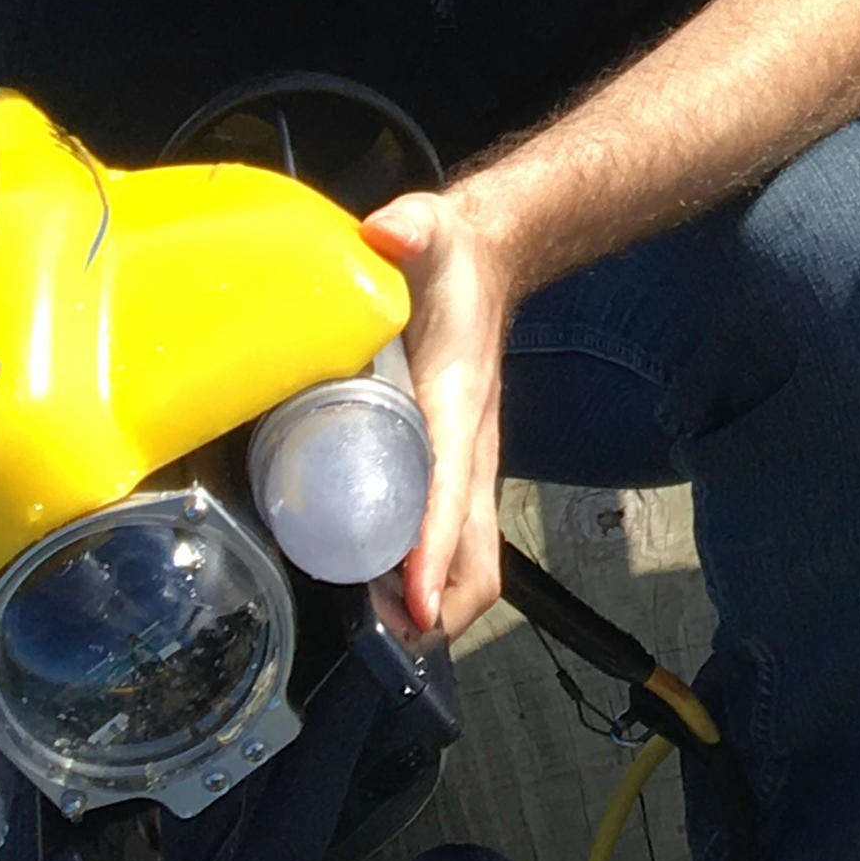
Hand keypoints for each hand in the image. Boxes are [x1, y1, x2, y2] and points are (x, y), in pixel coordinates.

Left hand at [360, 186, 517, 642]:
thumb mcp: (429, 232)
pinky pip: (450, 545)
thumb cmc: (450, 260)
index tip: (413, 604)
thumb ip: (409, 228)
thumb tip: (384, 234)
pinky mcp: (451, 472)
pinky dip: (424, 581)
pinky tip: (374, 590)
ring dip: (431, 605)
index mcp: (457, 405)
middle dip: (436, 607)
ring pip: (470, 564)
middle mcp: (470, 451)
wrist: (486, 261)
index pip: (451, 490)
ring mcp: (465, 468)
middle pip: (477, 558)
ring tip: (373, 626)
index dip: (432, 550)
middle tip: (380, 632)